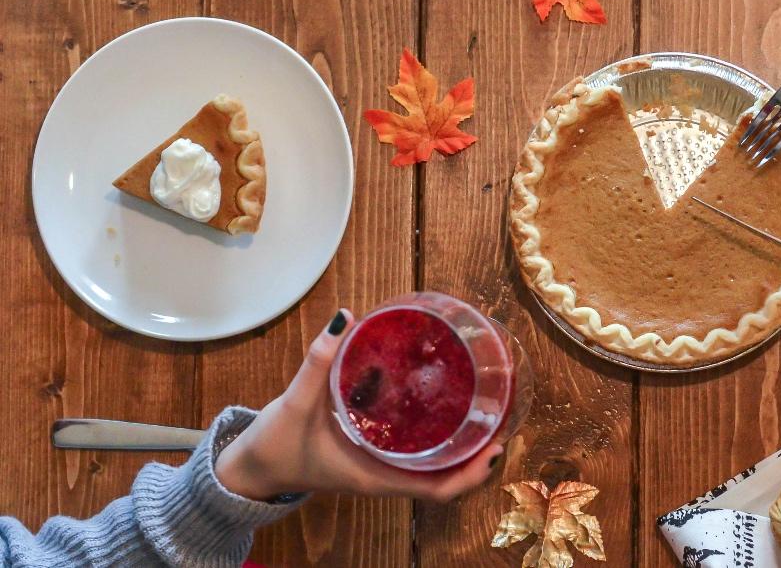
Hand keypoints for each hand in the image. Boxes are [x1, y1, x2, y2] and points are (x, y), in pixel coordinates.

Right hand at [215, 309, 502, 501]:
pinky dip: (437, 433)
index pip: (439, 489)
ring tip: (486, 406)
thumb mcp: (295, 404)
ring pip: (436, 464)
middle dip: (479, 453)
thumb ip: (318, 362)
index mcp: (376, 477)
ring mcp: (382, 467)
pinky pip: (416, 450)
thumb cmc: (274, 446)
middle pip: (448, 476)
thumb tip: (343, 318)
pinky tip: (443, 402)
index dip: (473, 473)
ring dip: (463, 443)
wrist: (251, 468)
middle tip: (502, 415)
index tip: (496, 446)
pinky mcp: (374, 454)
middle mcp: (386, 476)